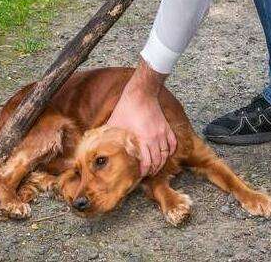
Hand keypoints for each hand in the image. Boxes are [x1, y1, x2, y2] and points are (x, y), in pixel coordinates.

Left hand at [107, 59, 176, 176]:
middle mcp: (155, 138)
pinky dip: (170, 150)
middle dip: (153, 170)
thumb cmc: (126, 108)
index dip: (144, 171)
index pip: (147, 162)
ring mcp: (162, 132)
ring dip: (162, 162)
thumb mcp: (114, 123)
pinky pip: (172, 143)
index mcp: (143, 139)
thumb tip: (98, 146)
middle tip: (148, 174)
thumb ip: (108, 136)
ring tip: (156, 167)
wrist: (141, 93)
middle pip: (158, 161)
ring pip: (166, 153)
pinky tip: (166, 154)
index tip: (140, 175)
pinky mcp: (166, 127)